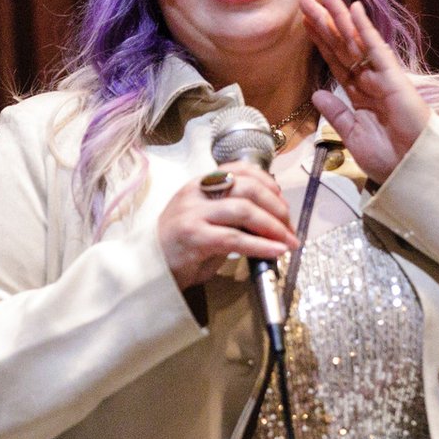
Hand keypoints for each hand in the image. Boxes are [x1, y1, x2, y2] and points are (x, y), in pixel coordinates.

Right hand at [157, 161, 298, 289]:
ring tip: (288, 241)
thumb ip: (232, 214)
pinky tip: (276, 251)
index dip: (268, 183)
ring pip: (244, 210)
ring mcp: (193, 213)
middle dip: (276, 206)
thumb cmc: (181, 247)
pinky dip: (261, 245)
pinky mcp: (194, 237)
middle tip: (289, 227)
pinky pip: (235, 238)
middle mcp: (196, 193)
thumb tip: (271, 218)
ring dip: (273, 226)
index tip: (282, 201)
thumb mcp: (207, 221)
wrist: (148, 269)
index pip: (240, 169)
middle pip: (248, 188)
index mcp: (200, 184)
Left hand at [300, 0, 430, 182]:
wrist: (411, 168)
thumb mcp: (352, 135)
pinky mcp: (393, 77)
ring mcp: (381, 76)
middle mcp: (368, 80)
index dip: (320, 41)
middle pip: (341, 45)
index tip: (306, 22)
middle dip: (324, 21)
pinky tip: (353, 10)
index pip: (335, 61)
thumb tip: (318, 93)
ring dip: (339, 16)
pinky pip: (375, 48)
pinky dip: (364, 28)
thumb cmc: (388, 157)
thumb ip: (336, 113)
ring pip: (355, 41)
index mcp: (358, 95)